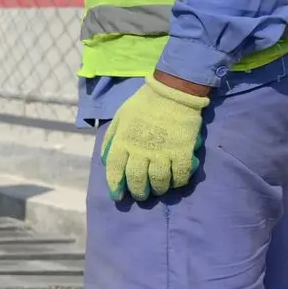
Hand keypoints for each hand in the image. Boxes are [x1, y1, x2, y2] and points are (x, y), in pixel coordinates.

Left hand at [103, 76, 208, 200]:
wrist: (172, 92)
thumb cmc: (144, 104)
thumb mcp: (120, 118)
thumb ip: (111, 138)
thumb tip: (106, 159)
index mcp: (123, 142)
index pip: (115, 170)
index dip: (115, 186)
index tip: (118, 196)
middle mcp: (140, 150)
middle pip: (136, 180)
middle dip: (138, 192)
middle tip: (141, 195)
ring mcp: (162, 152)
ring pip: (158, 181)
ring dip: (158, 189)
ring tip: (157, 190)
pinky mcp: (182, 152)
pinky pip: (180, 175)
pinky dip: (178, 182)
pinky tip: (176, 182)